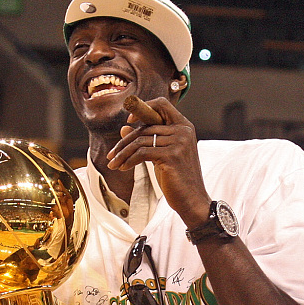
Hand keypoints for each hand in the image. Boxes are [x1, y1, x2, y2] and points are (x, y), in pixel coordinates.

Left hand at [106, 97, 210, 227]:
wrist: (192, 200)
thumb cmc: (177, 179)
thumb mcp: (160, 155)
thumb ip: (146, 139)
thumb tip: (124, 127)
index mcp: (184, 126)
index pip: (162, 104)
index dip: (144, 107)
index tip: (129, 121)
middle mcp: (183, 131)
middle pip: (144, 127)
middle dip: (124, 142)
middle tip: (111, 155)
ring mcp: (178, 142)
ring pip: (140, 140)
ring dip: (122, 153)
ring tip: (114, 163)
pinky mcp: (171, 155)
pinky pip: (141, 153)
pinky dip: (129, 160)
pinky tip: (123, 167)